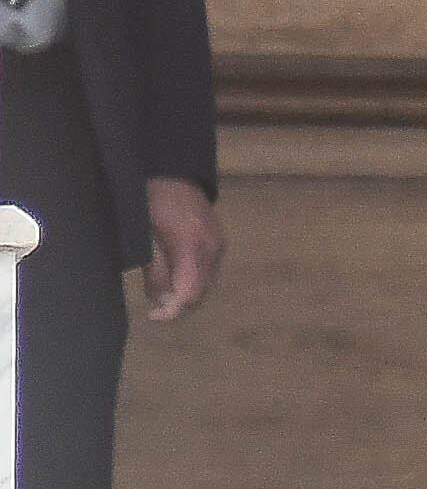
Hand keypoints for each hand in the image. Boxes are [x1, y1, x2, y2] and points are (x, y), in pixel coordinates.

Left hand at [142, 178, 223, 321]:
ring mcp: (219, 246)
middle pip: (201, 293)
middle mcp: (212, 250)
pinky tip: (175, 274)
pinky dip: (193, 280)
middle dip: (178, 304)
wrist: (174, 172)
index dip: (172, 311)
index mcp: (192, 248)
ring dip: (186, 293)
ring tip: (163, 290)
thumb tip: (161, 301)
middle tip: (155, 307)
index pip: (189, 293)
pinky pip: (208, 272)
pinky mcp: (219, 242)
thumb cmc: (151, 201)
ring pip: (206, 284)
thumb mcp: (145, 237)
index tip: (153, 316)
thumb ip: (156, 270)